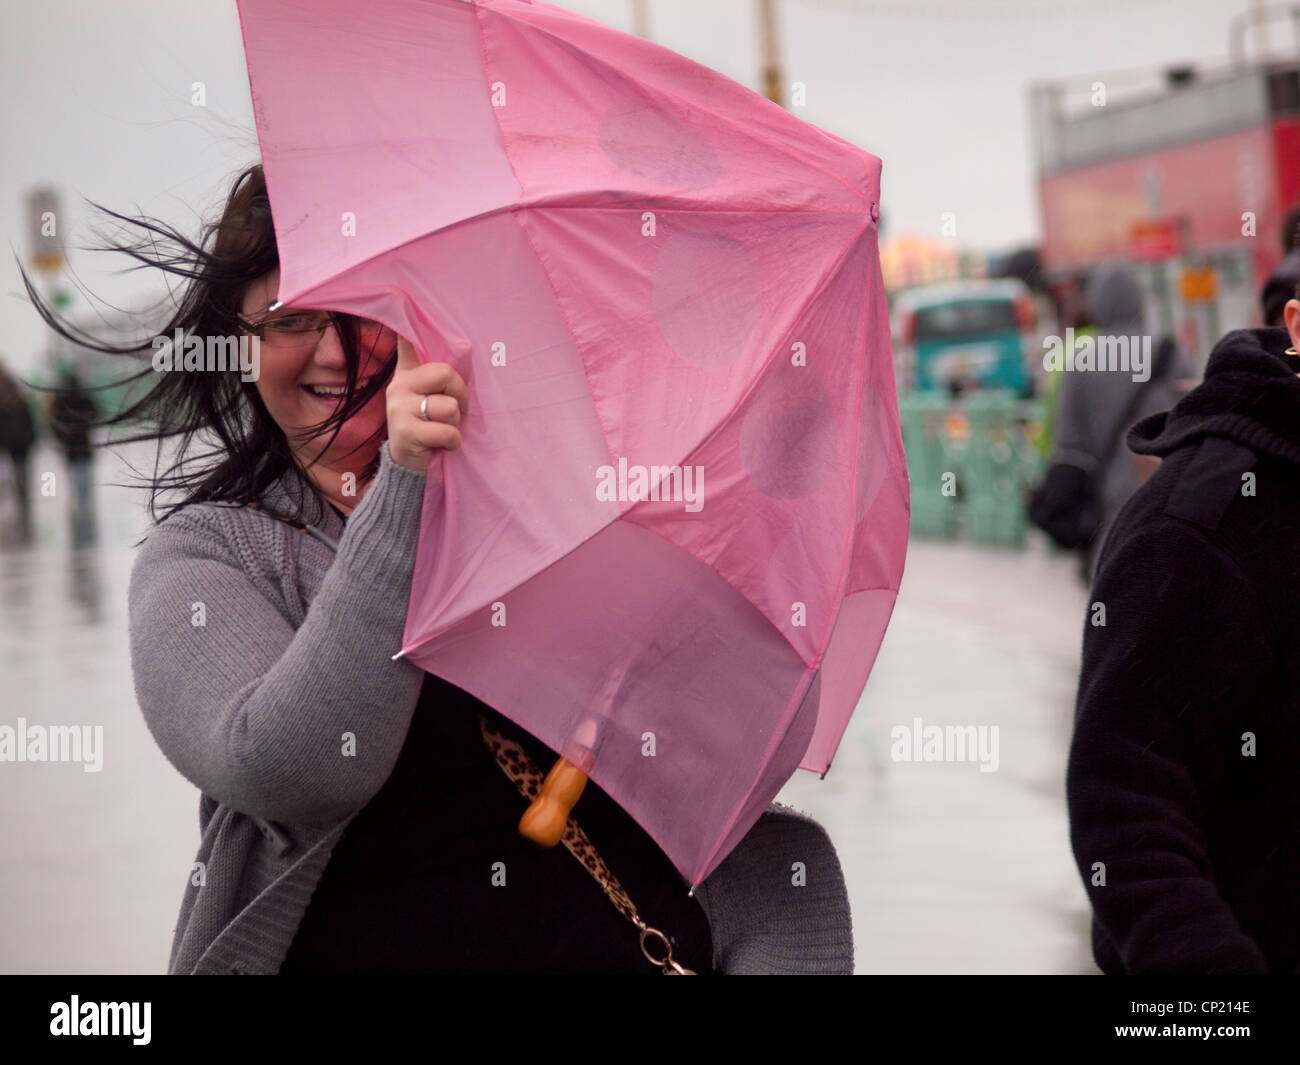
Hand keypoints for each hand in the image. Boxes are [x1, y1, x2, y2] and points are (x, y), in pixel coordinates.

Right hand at [386, 335, 469, 473]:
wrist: (409, 467)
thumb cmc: (429, 429)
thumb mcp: (431, 400)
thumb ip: (439, 379)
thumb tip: (463, 346)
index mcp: (408, 374)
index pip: (406, 343)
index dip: (408, 323)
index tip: (401, 294)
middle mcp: (399, 387)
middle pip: (445, 373)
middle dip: (461, 394)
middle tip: (458, 410)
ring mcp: (399, 409)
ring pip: (449, 407)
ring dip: (456, 424)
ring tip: (444, 430)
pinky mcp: (405, 433)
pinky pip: (447, 431)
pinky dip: (453, 442)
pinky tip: (442, 446)